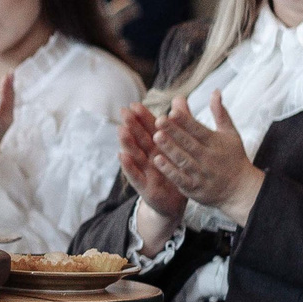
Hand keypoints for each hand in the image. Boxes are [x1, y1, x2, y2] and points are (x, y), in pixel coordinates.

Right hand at [117, 102, 185, 253]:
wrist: (176, 203)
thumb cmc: (177, 171)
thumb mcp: (181, 147)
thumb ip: (180, 123)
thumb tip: (179, 99)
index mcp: (159, 147)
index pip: (149, 129)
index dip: (142, 118)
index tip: (134, 104)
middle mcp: (148, 157)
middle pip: (139, 139)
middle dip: (132, 126)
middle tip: (124, 112)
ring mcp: (145, 172)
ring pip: (135, 155)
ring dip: (127, 143)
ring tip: (121, 130)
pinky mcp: (144, 187)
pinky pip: (136, 176)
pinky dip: (128, 166)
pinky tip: (121, 156)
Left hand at [152, 91, 267, 222]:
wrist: (240, 190)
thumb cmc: (233, 158)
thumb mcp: (230, 134)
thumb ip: (220, 113)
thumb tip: (215, 90)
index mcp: (215, 142)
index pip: (199, 130)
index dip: (186, 121)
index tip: (172, 111)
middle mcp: (208, 157)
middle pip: (189, 143)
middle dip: (174, 132)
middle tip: (158, 120)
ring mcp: (201, 173)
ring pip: (183, 160)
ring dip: (170, 149)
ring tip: (156, 136)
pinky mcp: (194, 188)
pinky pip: (181, 179)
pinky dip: (170, 170)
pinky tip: (157, 160)